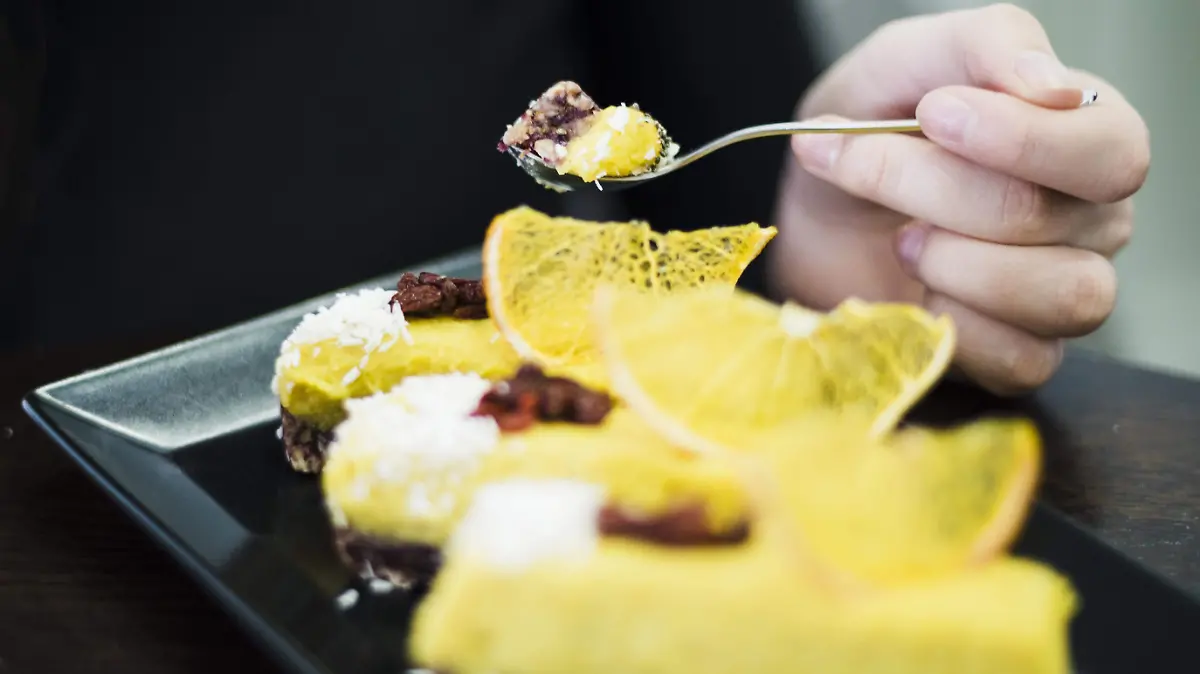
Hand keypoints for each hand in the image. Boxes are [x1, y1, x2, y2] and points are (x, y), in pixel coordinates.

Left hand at [770, 3, 1149, 394]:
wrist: (818, 204)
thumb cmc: (873, 124)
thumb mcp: (907, 60)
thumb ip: (983, 46)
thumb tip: (1053, 87)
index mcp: (1089, 134)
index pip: (1110, 150)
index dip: (1019, 139)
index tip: (933, 115)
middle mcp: (1095, 216)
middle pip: (1051, 219)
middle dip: (937, 191)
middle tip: (868, 166)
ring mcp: (1067, 291)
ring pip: (1060, 295)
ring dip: (951, 263)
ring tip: (900, 239)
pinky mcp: (1025, 355)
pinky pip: (1024, 360)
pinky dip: (954, 327)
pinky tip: (916, 294)